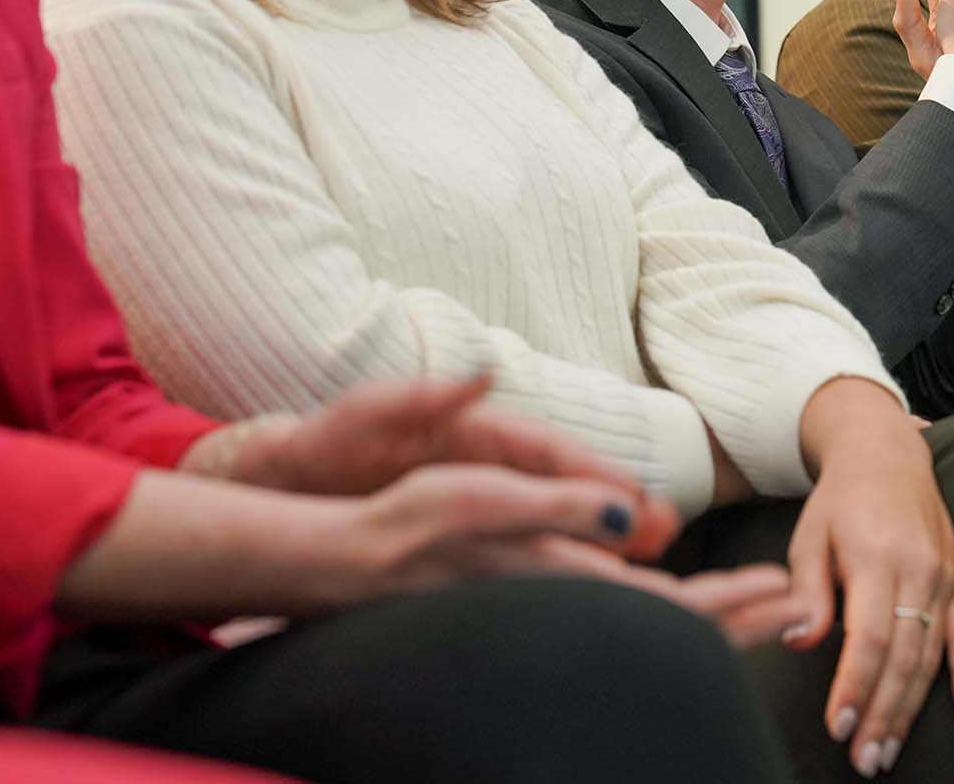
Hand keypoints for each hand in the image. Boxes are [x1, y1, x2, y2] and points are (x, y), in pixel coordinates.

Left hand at [192, 377, 679, 561]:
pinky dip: (562, 556)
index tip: (633, 493)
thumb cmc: (327, 442)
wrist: (287, 479)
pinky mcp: (465, 524)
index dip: (593, 471)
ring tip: (650, 560)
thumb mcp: (370, 411)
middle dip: (618, 504)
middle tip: (666, 531)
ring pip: (552, 515)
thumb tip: (483, 370)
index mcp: (474, 428)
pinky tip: (592, 583)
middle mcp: (488, 460)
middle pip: (565, 484)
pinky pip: (524, 540)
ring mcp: (479, 493)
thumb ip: (425, 392)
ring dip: (601, 534)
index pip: (546, 449)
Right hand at [355, 464, 804, 648]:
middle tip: (802, 611)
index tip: (790, 594)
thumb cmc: (412, 523)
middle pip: (672, 625)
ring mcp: (551, 611)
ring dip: (710, 617)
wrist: (348, 563)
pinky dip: (665, 614)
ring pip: (649, 626)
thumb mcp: (484, 497)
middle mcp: (566, 603)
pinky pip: (620, 621)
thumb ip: (558, 508)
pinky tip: (680, 607)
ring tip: (761, 608)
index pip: (671, 603)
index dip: (734, 601)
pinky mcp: (536, 606)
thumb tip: (627, 518)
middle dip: (741, 618)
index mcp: (565, 575)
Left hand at [786, 380, 953, 776]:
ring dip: (914, 706)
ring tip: (891, 749)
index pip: (868, 637)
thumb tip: (800, 642)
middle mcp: (917, 570)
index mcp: (876, 559)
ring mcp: (942, 577)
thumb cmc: (839, 501)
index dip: (855, 686)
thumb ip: (807, 592)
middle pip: (904, 656)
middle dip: (884, 714)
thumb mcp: (809, 536)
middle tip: (867, 759)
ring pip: (932, 654)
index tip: (839, 726)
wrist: (886, 453)